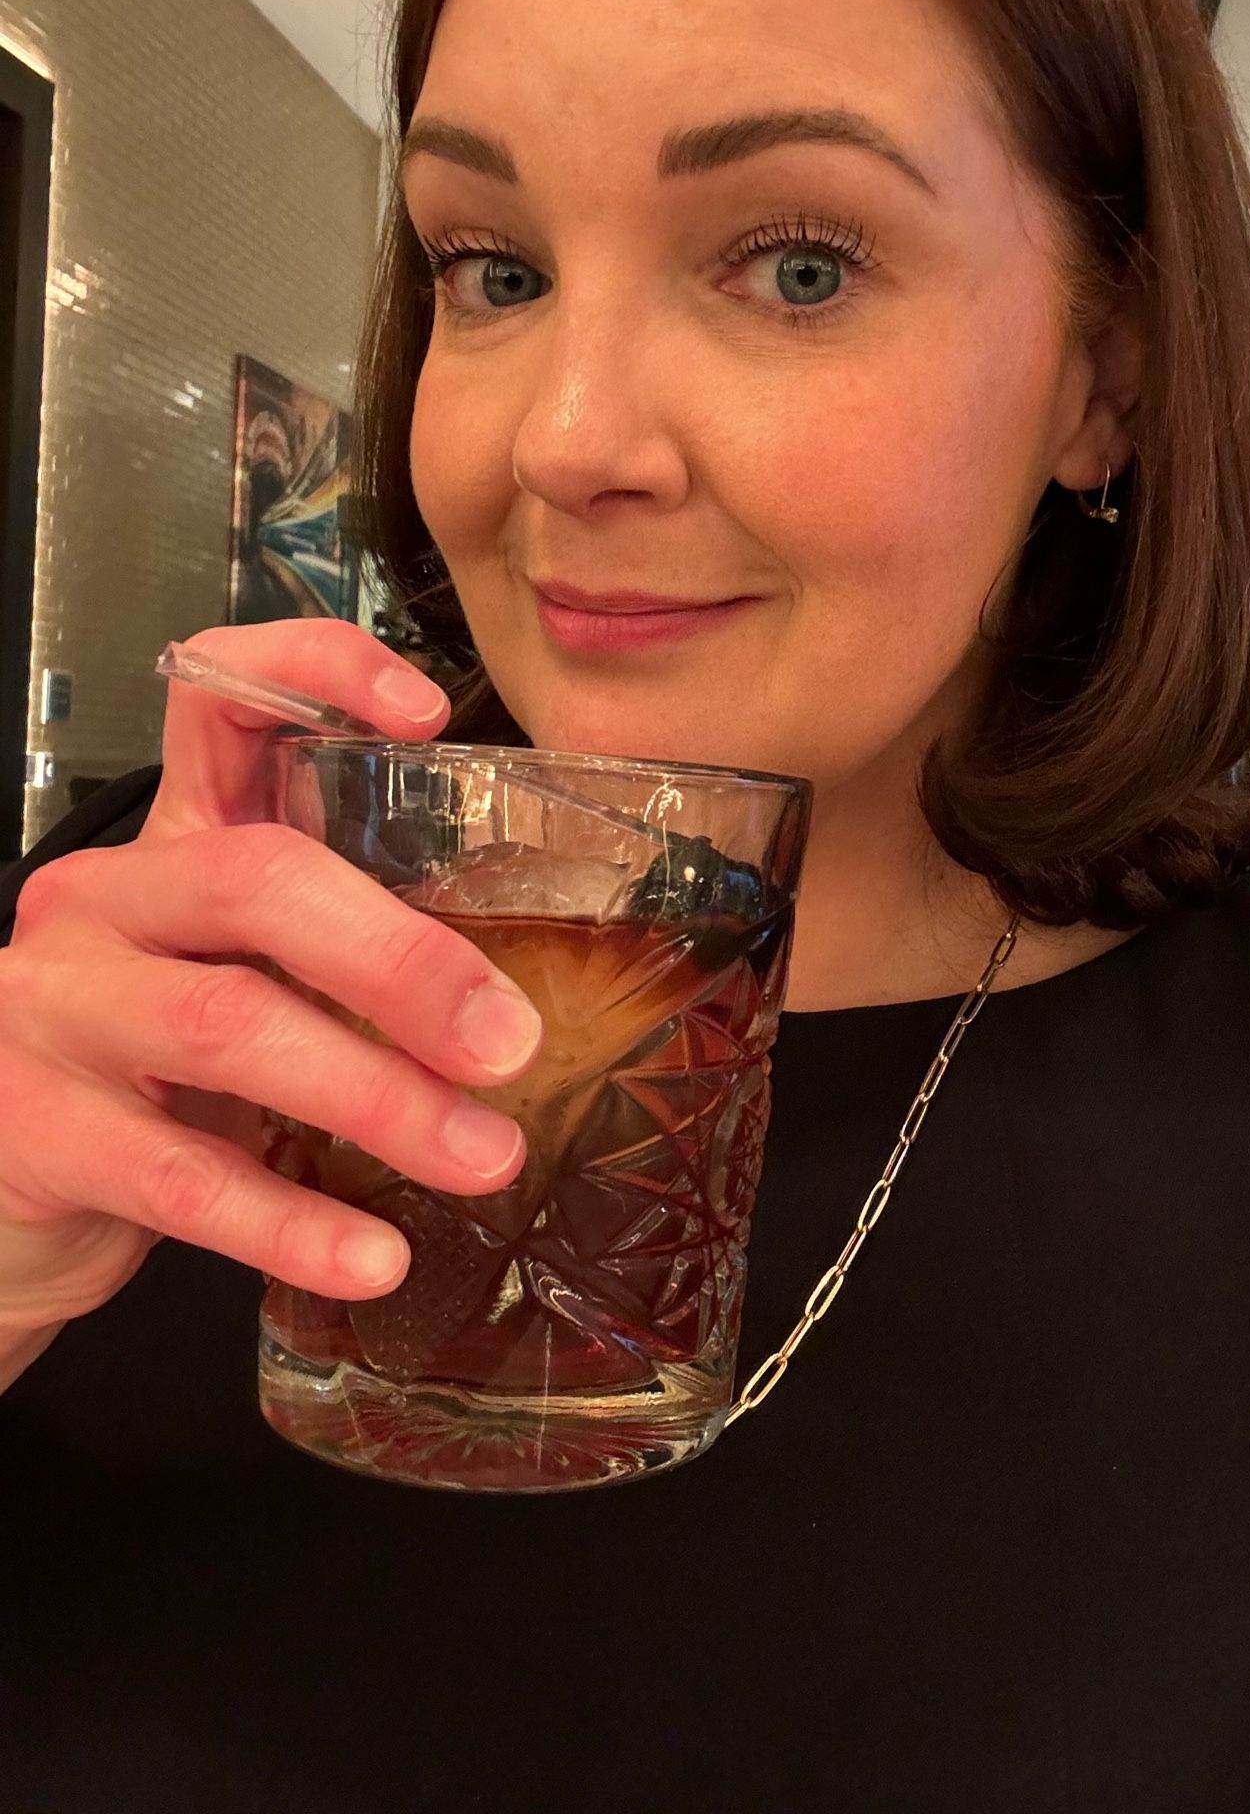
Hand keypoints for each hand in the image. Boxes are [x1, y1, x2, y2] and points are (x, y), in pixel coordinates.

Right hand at [0, 620, 542, 1354]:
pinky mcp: (34, 1127)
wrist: (12, 1199)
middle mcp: (104, 902)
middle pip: (258, 879)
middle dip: (403, 959)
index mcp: (174, 845)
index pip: (218, 701)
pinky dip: (294, 1220)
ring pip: (229, 1025)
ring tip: (484, 1155)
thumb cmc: (158, 1078)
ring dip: (378, 1097)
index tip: (428, 713)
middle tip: (510, 1040)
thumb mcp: (244, 986)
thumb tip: (518, 1004)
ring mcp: (55, 1009)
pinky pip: (183, 1177)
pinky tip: (376, 1255)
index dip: (314, 674)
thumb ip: (342, 958)